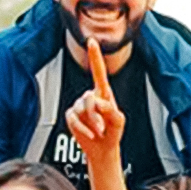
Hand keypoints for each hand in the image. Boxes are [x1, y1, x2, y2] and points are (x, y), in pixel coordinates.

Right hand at [64, 38, 125, 161]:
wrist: (103, 148)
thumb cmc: (113, 131)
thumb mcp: (118, 120)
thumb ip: (111, 109)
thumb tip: (97, 102)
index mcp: (104, 93)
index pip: (98, 72)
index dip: (94, 56)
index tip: (91, 41)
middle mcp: (90, 96)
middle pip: (89, 100)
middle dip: (96, 115)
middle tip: (102, 127)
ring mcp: (79, 105)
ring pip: (81, 110)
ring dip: (91, 123)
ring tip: (98, 131)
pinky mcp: (71, 116)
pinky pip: (74, 120)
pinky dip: (82, 129)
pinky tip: (90, 135)